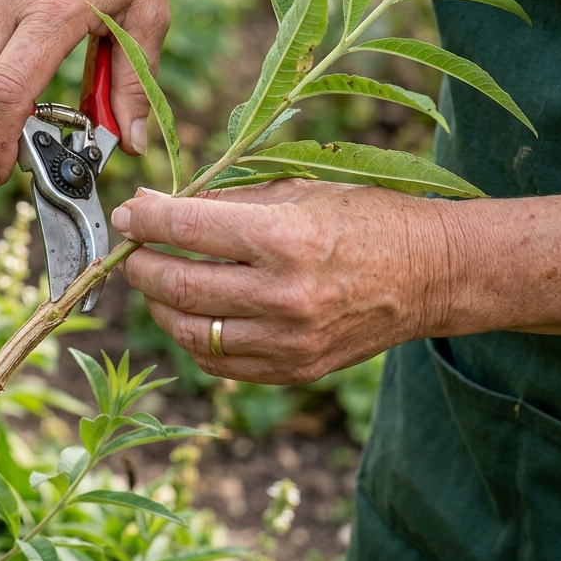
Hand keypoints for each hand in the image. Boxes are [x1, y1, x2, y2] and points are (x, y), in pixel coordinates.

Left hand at [111, 180, 453, 383]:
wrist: (432, 273)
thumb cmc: (366, 219)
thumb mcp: (298, 190)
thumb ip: (224, 201)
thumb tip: (154, 205)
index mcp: (285, 238)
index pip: (186, 229)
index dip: (145, 219)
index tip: (128, 213)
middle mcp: (285, 295)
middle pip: (177, 286)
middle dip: (140, 265)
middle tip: (132, 249)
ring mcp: (290, 341)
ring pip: (188, 331)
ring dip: (158, 305)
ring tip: (156, 282)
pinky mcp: (295, 370)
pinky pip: (218, 362)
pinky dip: (192, 338)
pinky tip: (191, 313)